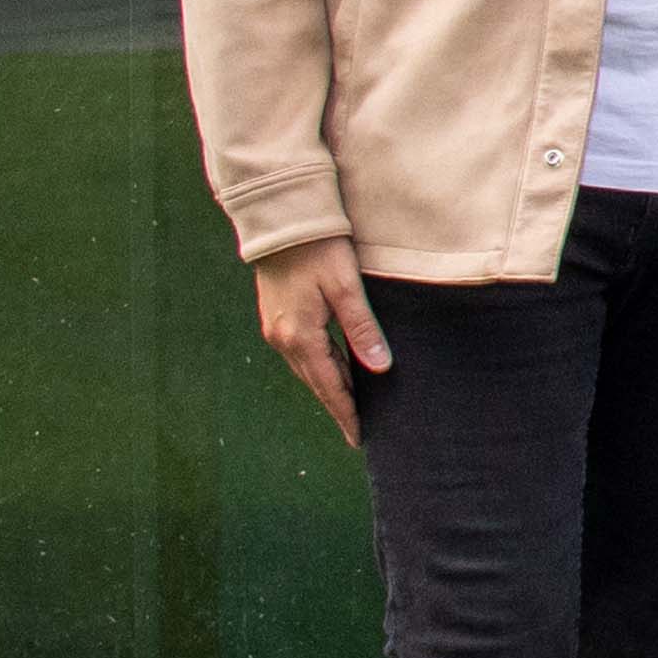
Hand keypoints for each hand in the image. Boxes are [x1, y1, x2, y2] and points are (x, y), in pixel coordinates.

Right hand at [253, 237, 391, 444]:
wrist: (281, 219)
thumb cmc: (319, 248)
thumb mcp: (346, 287)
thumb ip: (363, 328)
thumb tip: (381, 368)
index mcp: (299, 336)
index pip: (329, 386)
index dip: (346, 413)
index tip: (359, 439)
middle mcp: (282, 337)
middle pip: (317, 382)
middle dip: (338, 406)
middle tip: (360, 431)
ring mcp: (276, 327)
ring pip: (308, 369)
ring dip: (330, 387)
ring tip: (352, 407)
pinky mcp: (277, 316)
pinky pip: (302, 353)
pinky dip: (320, 367)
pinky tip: (335, 372)